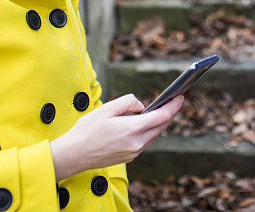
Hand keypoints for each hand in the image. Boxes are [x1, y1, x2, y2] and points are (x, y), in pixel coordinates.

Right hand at [49, 93, 183, 180]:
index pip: (161, 116)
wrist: (73, 154)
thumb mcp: (106, 108)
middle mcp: (136, 143)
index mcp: (132, 129)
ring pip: (153, 135)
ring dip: (159, 123)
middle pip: (161, 127)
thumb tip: (142, 105)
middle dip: (168, 113)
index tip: (180, 97)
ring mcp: (133, 152)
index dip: (173, 106)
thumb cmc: (87, 129)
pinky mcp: (129, 157)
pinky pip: (145, 142)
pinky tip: (144, 124)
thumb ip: (128, 102)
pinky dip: (148, 132)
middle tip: (172, 102)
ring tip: (160, 111)